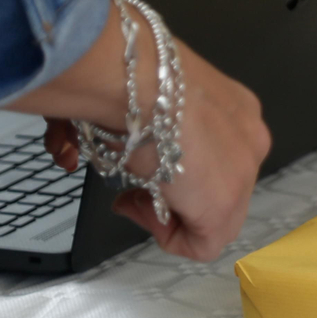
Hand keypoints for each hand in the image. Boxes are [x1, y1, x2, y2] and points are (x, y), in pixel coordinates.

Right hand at [13, 0, 271, 261]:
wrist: (138, 78)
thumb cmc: (126, 73)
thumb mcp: (128, 93)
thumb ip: (110, 122)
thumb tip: (69, 147)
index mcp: (231, 107)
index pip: (215, 154)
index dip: (175, 168)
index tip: (140, 166)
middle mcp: (247, 137)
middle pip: (216, 185)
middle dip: (173, 192)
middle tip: (134, 185)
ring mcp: (243, 172)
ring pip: (212, 217)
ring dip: (166, 212)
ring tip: (133, 195)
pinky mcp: (224, 204)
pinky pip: (203, 244)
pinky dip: (166, 237)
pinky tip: (140, 208)